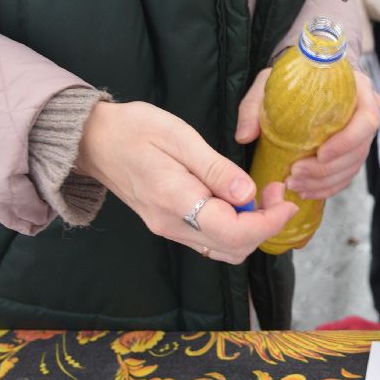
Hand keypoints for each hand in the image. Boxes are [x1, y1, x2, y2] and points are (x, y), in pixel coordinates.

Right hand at [76, 100, 296, 262]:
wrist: (92, 140)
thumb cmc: (133, 129)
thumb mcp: (179, 136)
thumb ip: (215, 169)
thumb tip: (248, 194)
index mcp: (175, 202)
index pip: (234, 233)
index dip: (269, 223)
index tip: (287, 202)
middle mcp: (172, 225)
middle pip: (233, 248)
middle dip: (265, 225)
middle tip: (276, 191)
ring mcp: (168, 229)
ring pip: (223, 250)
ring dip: (250, 229)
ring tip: (261, 194)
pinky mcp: (168, 225)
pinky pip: (210, 240)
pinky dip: (233, 228)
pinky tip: (238, 200)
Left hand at [235, 67, 379, 199]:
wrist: (306, 77)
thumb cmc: (294, 76)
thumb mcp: (270, 81)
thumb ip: (255, 106)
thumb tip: (244, 136)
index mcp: (359, 91)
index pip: (367, 121)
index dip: (347, 142)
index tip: (320, 154)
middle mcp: (366, 113)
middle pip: (359, 151)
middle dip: (327, 169)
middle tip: (296, 174)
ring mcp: (361, 135)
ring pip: (351, 167)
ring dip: (324, 181)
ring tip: (295, 184)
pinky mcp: (351, 152)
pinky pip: (345, 176)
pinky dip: (326, 187)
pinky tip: (306, 191)